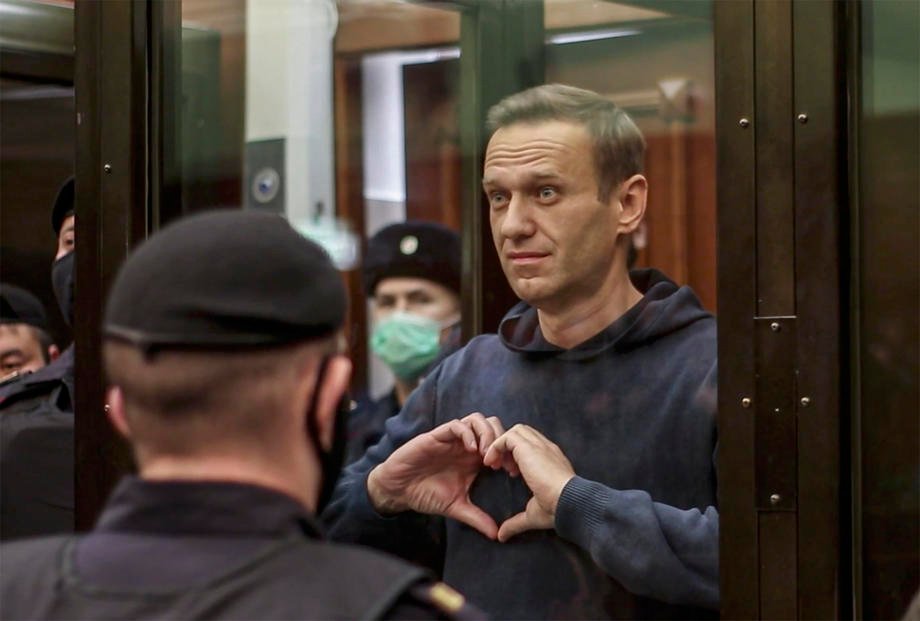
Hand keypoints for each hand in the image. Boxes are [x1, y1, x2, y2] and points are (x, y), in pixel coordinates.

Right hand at [367, 413, 504, 538]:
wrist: (398, 490)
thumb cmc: (426, 494)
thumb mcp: (456, 507)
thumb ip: (476, 518)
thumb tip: (496, 535)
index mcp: (473, 458)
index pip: (499, 443)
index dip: (509, 454)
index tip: (512, 473)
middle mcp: (465, 445)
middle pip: (492, 425)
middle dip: (501, 440)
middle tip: (500, 463)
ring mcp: (452, 439)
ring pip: (477, 420)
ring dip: (486, 434)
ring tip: (486, 454)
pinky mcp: (436, 436)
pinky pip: (456, 425)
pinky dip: (467, 433)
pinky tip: (471, 450)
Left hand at [483, 424, 575, 541]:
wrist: (568, 502)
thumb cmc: (556, 510)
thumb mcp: (532, 515)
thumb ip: (515, 522)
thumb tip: (502, 535)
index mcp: (551, 461)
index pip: (532, 445)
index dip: (517, 456)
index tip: (510, 474)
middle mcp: (547, 449)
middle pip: (524, 433)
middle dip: (508, 446)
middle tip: (499, 467)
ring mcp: (540, 446)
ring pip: (516, 431)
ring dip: (501, 444)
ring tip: (493, 464)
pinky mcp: (529, 447)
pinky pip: (508, 436)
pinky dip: (496, 446)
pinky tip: (491, 463)